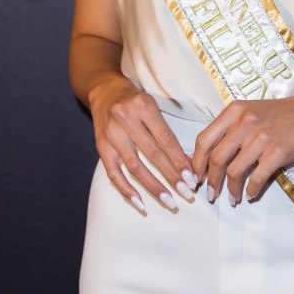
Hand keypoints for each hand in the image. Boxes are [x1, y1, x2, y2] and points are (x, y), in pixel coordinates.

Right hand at [89, 74, 197, 210]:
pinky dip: (126, 189)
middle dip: (172, 176)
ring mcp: (111, 134)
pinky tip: (140, 202)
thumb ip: (166, 132)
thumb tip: (185, 163)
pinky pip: (113, 172)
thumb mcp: (152, 107)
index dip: (179, 160)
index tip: (193, 178)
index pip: (165, 139)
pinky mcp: (101, 146)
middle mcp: (126, 119)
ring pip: (135, 166)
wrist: (104, 91)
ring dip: (153, 186)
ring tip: (169, 201)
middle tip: (187, 193)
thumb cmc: (135, 101)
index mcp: (143, 106)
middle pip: (152, 153)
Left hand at [192, 87, 293, 204]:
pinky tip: (250, 194)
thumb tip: (210, 158)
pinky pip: (257, 178)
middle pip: (216, 158)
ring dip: (231, 189)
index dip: (196, 163)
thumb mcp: (249, 112)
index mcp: (233, 112)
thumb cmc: (280, 113)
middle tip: (211, 194)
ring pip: (234, 171)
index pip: (204, 140)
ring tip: (232, 198)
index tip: (196, 177)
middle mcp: (244, 122)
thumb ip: (230, 129)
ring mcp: (261, 137)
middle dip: (210, 180)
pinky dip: (251, 190)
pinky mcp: (278, 152)